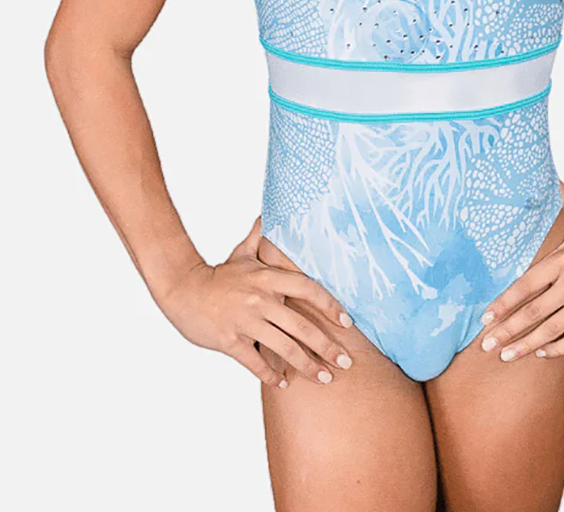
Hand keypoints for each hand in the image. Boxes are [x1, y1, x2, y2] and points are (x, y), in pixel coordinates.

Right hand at [157, 218, 353, 386]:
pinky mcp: (230, 341)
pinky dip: (271, 375)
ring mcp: (245, 321)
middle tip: (346, 363)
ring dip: (307, 366)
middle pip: (301, 326)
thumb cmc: (218, 275)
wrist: (182, 289)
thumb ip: (260, 236)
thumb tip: (268, 213)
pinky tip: (284, 384)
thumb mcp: (241, 253)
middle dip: (327, 346)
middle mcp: (260, 299)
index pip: (308, 289)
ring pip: (284, 348)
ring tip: (324, 378)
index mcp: (267, 278)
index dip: (330, 305)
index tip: (347, 322)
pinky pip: (255, 363)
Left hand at [480, 184, 563, 360]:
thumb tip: (553, 179)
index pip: (525, 286)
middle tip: (486, 345)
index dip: (503, 303)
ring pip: (551, 329)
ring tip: (505, 356)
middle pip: (534, 311)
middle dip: (507, 331)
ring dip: (526, 345)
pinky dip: (556, 348)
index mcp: (562, 261)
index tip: (485, 317)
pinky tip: (539, 353)